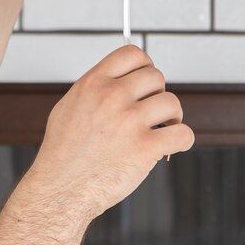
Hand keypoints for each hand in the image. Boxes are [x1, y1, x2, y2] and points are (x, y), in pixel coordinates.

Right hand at [23, 44, 194, 224]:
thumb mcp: (69, 107)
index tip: (146, 82)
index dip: (145, 66)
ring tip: (161, 130)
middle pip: (156, 77)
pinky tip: (171, 146)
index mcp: (93, 84)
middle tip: (151, 113)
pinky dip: (182, 140)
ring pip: (173, 103)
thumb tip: (122, 79)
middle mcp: (111, 97)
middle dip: (157, 94)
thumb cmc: (63, 155)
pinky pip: (183, 133)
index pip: (133, 54)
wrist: (61, 190)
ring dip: (172, 117)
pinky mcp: (145, 147)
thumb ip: (96, 89)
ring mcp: (129, 121)